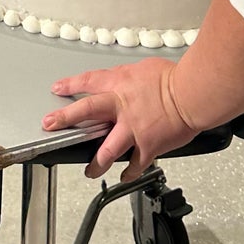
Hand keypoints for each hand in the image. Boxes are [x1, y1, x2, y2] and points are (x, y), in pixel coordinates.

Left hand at [41, 60, 199, 181]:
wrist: (193, 94)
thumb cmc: (176, 78)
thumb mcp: (146, 69)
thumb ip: (131, 79)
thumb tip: (127, 82)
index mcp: (121, 84)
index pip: (89, 81)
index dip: (71, 85)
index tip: (58, 89)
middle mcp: (121, 106)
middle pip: (86, 112)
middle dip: (65, 119)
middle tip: (50, 125)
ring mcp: (132, 128)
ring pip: (106, 149)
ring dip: (96, 163)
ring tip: (89, 171)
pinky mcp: (147, 146)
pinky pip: (134, 164)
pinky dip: (130, 171)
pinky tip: (125, 175)